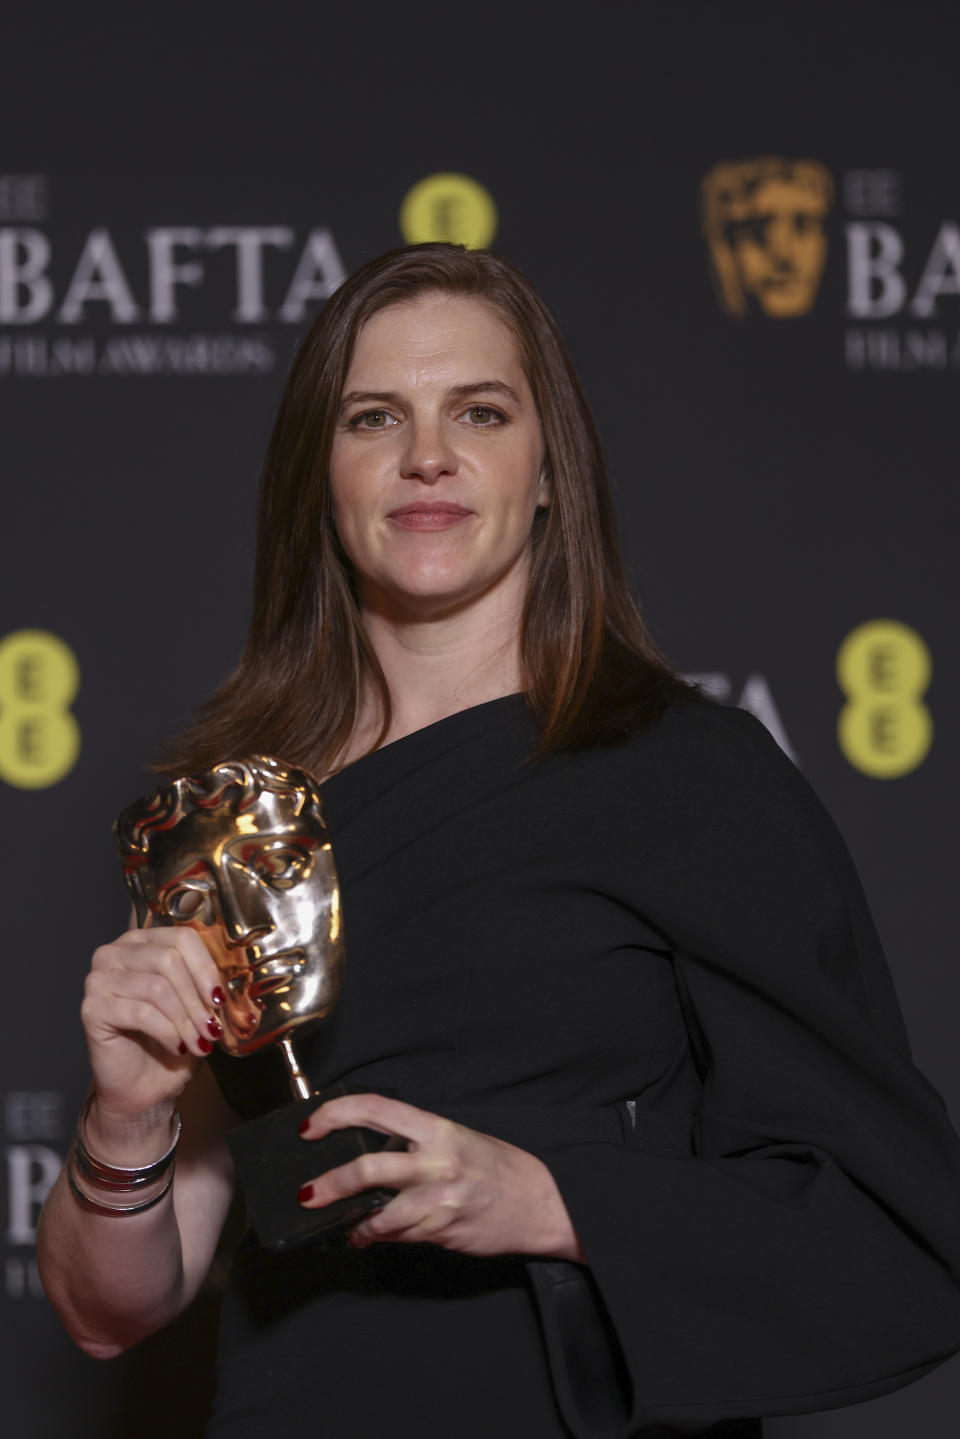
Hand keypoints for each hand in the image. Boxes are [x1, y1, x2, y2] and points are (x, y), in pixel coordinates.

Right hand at [81, 926, 225, 1125]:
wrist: (144, 1086)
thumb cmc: (171, 1041)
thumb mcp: (197, 1005)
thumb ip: (208, 982)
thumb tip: (232, 977)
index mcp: (143, 942)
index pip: (181, 937)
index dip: (206, 968)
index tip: (220, 998)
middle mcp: (115, 953)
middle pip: (168, 959)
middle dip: (196, 999)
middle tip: (212, 1028)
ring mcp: (99, 979)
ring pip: (157, 987)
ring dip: (185, 1020)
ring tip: (198, 1043)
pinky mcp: (91, 1009)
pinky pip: (140, 1013)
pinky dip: (166, 1032)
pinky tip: (176, 1047)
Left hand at [297, 1093, 585, 1261]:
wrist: (540, 1203)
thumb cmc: (498, 1167)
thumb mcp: (457, 1139)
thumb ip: (416, 1143)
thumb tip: (370, 1151)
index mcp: (437, 1129)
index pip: (375, 1109)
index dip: (336, 1114)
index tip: (311, 1126)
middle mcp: (436, 1162)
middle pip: (368, 1168)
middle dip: (329, 1184)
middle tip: (307, 1192)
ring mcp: (438, 1200)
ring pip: (379, 1214)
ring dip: (352, 1223)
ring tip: (343, 1224)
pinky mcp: (441, 1231)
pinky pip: (398, 1236)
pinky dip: (378, 1237)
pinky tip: (368, 1236)